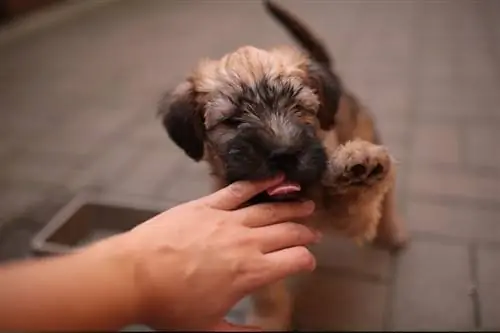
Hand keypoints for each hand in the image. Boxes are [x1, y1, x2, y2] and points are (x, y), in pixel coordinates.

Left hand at [117, 175, 318, 329]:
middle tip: (313, 232)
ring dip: (292, 207)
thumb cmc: (170, 305)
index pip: (294, 260)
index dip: (306, 260)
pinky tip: (275, 178)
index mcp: (251, 272)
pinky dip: (260, 183)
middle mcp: (246, 242)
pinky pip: (239, 190)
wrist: (134, 276)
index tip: (307, 262)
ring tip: (306, 204)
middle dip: (305, 232)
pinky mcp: (208, 205)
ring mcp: (227, 220)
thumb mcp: (209, 329)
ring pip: (270, 209)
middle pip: (287, 232)